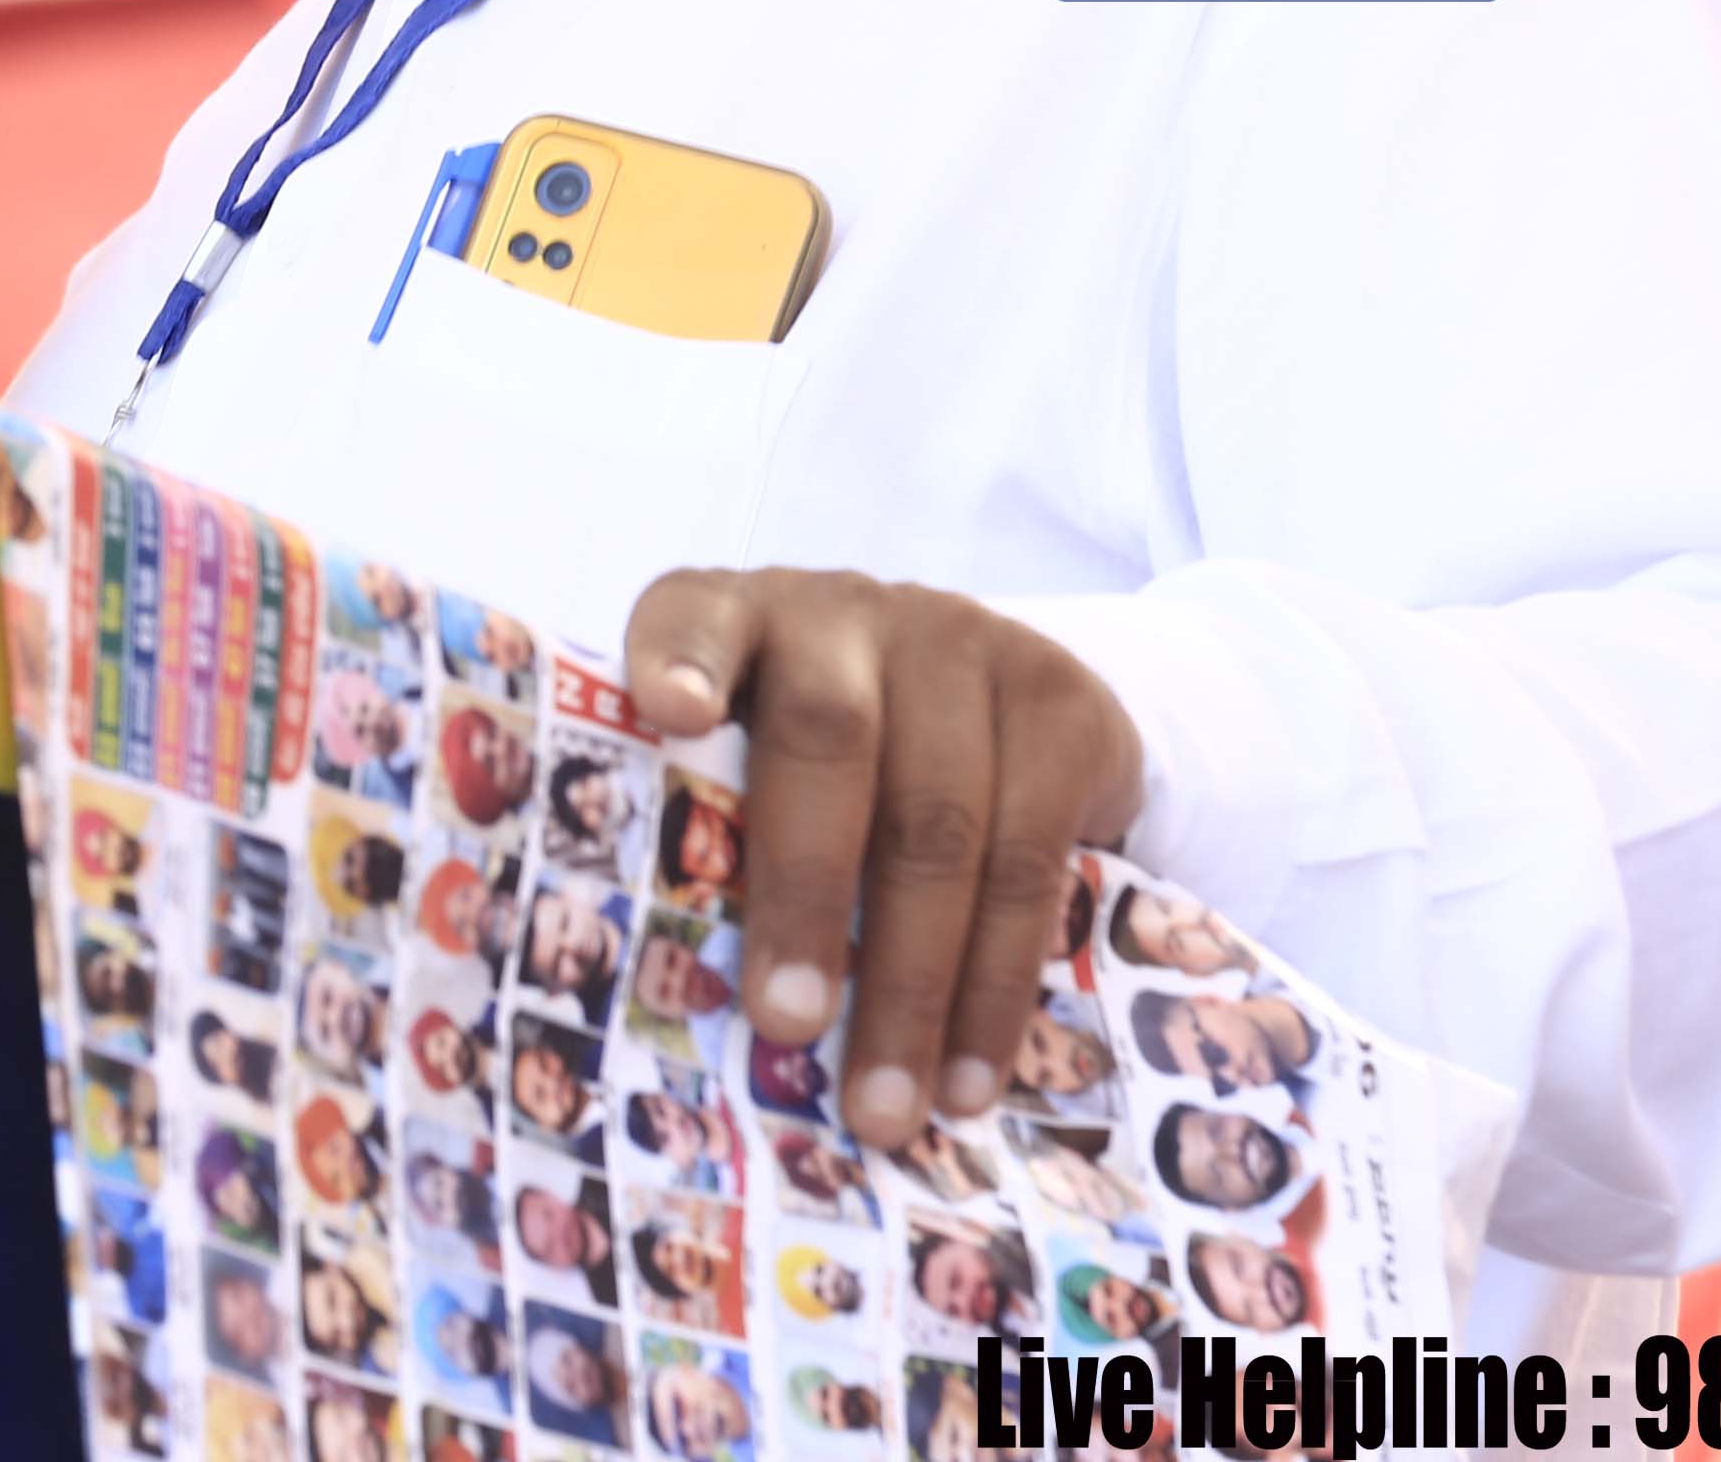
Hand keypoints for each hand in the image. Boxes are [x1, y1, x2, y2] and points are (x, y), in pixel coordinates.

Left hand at [620, 568, 1144, 1152]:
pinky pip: (1034, 855)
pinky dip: (1000, 983)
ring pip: (943, 820)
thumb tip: (659, 1012)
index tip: (669, 711)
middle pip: (829, 738)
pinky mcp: (1060, 702)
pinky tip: (973, 1071)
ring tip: (888, 1106)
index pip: (694, 617)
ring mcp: (963, 644)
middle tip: (786, 1024)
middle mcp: (847, 614)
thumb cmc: (819, 773)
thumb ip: (705, 839)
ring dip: (915, 983)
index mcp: (738, 620)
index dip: (681, 658)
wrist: (993, 708)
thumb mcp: (748, 774)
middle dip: (807, 894)